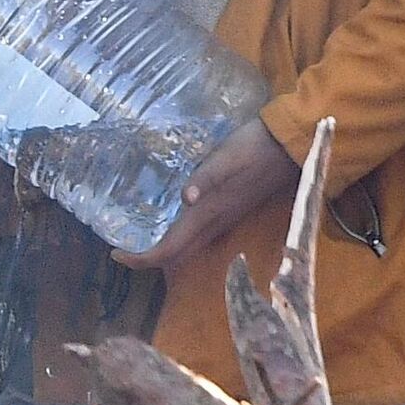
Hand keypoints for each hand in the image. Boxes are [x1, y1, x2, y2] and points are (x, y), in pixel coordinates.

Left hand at [113, 115, 301, 270]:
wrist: (289, 145)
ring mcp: (225, 217)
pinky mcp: (230, 208)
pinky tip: (170, 216)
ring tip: (138, 235)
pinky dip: (178, 233)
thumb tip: (186, 199)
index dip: (143, 258)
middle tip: (121, 247)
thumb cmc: (253, 148)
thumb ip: (205, 179)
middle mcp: (216, 222)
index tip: (116, 253)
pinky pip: (199, 231)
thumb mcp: (225, 159)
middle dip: (149, 257)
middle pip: (178, 253)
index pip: (171, 249)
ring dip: (164, 248)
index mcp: (209, 214)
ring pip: (189, 245)